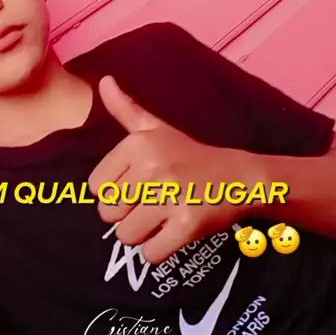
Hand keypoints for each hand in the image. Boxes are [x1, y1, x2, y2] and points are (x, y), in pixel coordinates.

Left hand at [88, 75, 262, 262]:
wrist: (238, 177)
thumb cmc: (189, 155)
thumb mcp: (156, 128)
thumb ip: (125, 109)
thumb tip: (103, 80)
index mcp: (138, 144)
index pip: (97, 188)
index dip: (117, 191)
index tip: (140, 184)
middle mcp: (152, 167)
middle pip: (109, 215)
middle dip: (129, 214)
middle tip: (154, 202)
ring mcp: (171, 196)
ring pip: (127, 237)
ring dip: (144, 234)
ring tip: (164, 216)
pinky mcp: (187, 224)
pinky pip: (150, 254)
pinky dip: (160, 250)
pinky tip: (174, 232)